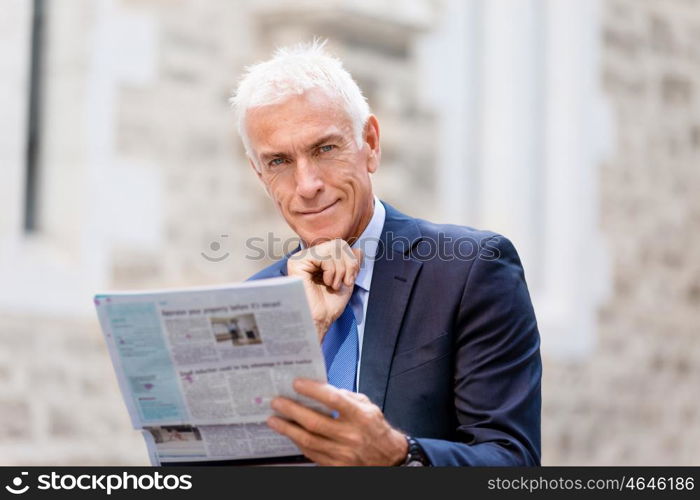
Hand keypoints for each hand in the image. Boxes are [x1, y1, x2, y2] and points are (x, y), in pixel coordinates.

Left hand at [267, 378, 407, 465]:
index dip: (313, 390)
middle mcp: (351, 435)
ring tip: (274, 419)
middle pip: (315, 422)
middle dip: (292, 410)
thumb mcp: (368, 406)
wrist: (388, 458)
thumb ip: (347, 397)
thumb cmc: (376, 429)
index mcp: (360, 416)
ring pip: (308, 440)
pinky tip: (289, 434)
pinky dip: (297, 442)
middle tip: (277, 402)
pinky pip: (311, 454)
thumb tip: (321, 389)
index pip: (334, 400)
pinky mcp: (336, 466)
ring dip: (288, 428)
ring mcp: (343, 453)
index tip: (297, 383)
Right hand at [287, 239, 361, 341]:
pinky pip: (323, 255)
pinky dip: (331, 271)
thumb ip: (352, 264)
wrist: (320, 320)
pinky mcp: (297, 262)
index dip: (351, 261)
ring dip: (340, 270)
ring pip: (333, 247)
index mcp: (319, 259)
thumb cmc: (329, 305)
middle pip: (339, 243)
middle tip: (343, 282)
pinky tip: (325, 283)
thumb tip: (359, 249)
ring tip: (333, 285)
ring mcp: (302, 258)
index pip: (341, 245)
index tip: (349, 280)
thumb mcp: (346, 281)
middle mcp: (309, 256)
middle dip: (348, 264)